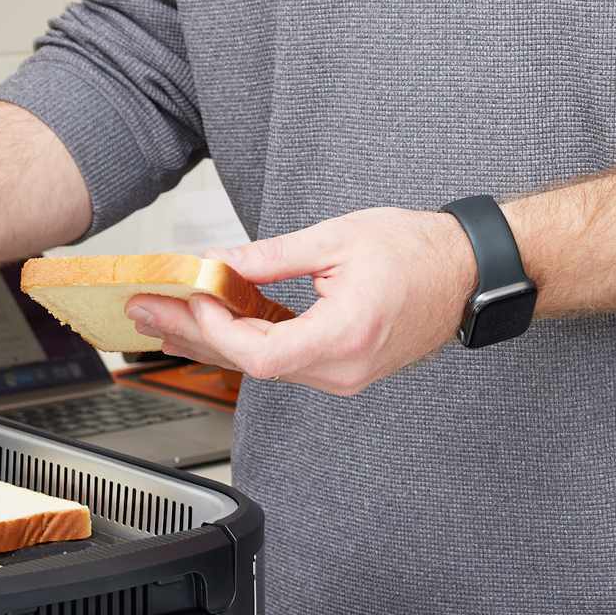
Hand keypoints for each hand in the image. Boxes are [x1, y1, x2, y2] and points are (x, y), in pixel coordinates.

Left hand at [125, 208, 477, 395]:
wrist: (469, 272)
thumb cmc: (419, 252)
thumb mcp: (337, 240)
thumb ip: (272, 257)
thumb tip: (222, 263)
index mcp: (345, 337)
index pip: (259, 353)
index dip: (217, 330)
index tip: (193, 296)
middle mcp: (341, 369)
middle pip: (249, 363)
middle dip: (192, 335)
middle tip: (146, 312)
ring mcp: (340, 374)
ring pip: (260, 364)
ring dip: (210, 340)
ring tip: (163, 317)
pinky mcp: (338, 367)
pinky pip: (280, 358)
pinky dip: (243, 339)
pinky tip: (209, 323)